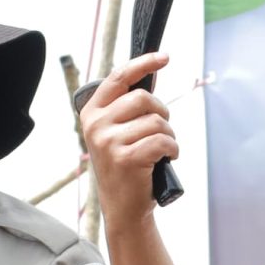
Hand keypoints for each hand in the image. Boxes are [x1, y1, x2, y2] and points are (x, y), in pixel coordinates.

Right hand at [79, 52, 179, 228]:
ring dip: (168, 135)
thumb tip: (152, 71)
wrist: (123, 207)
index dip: (143, 63)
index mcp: (92, 113)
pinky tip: (166, 158)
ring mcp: (108, 141)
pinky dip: (172, 149)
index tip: (164, 56)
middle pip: (143, 98)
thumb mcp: (118, 132)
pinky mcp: (126, 158)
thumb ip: (129, 106)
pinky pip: (163, 141)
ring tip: (161, 150)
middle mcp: (96, 124)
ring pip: (156, 121)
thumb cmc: (126, 166)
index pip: (119, 77)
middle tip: (161, 130)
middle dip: (162, 112)